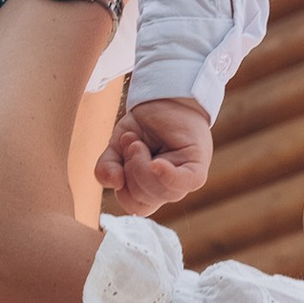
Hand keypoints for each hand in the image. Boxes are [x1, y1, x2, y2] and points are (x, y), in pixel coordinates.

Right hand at [95, 94, 213, 214]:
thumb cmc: (144, 126)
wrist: (165, 98)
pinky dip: (167, 176)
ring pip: (159, 192)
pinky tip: (157, 163)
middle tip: (133, 143)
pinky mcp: (196, 166)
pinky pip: (183, 182)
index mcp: (151, 189)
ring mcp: (184, 178)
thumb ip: (107, 167)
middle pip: (144, 201)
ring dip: (140, 164)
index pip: (134, 205)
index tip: (120, 155)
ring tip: (140, 142)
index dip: (122, 187)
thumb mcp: (117, 145)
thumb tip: (113, 183)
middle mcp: (169, 188)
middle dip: (130, 170)